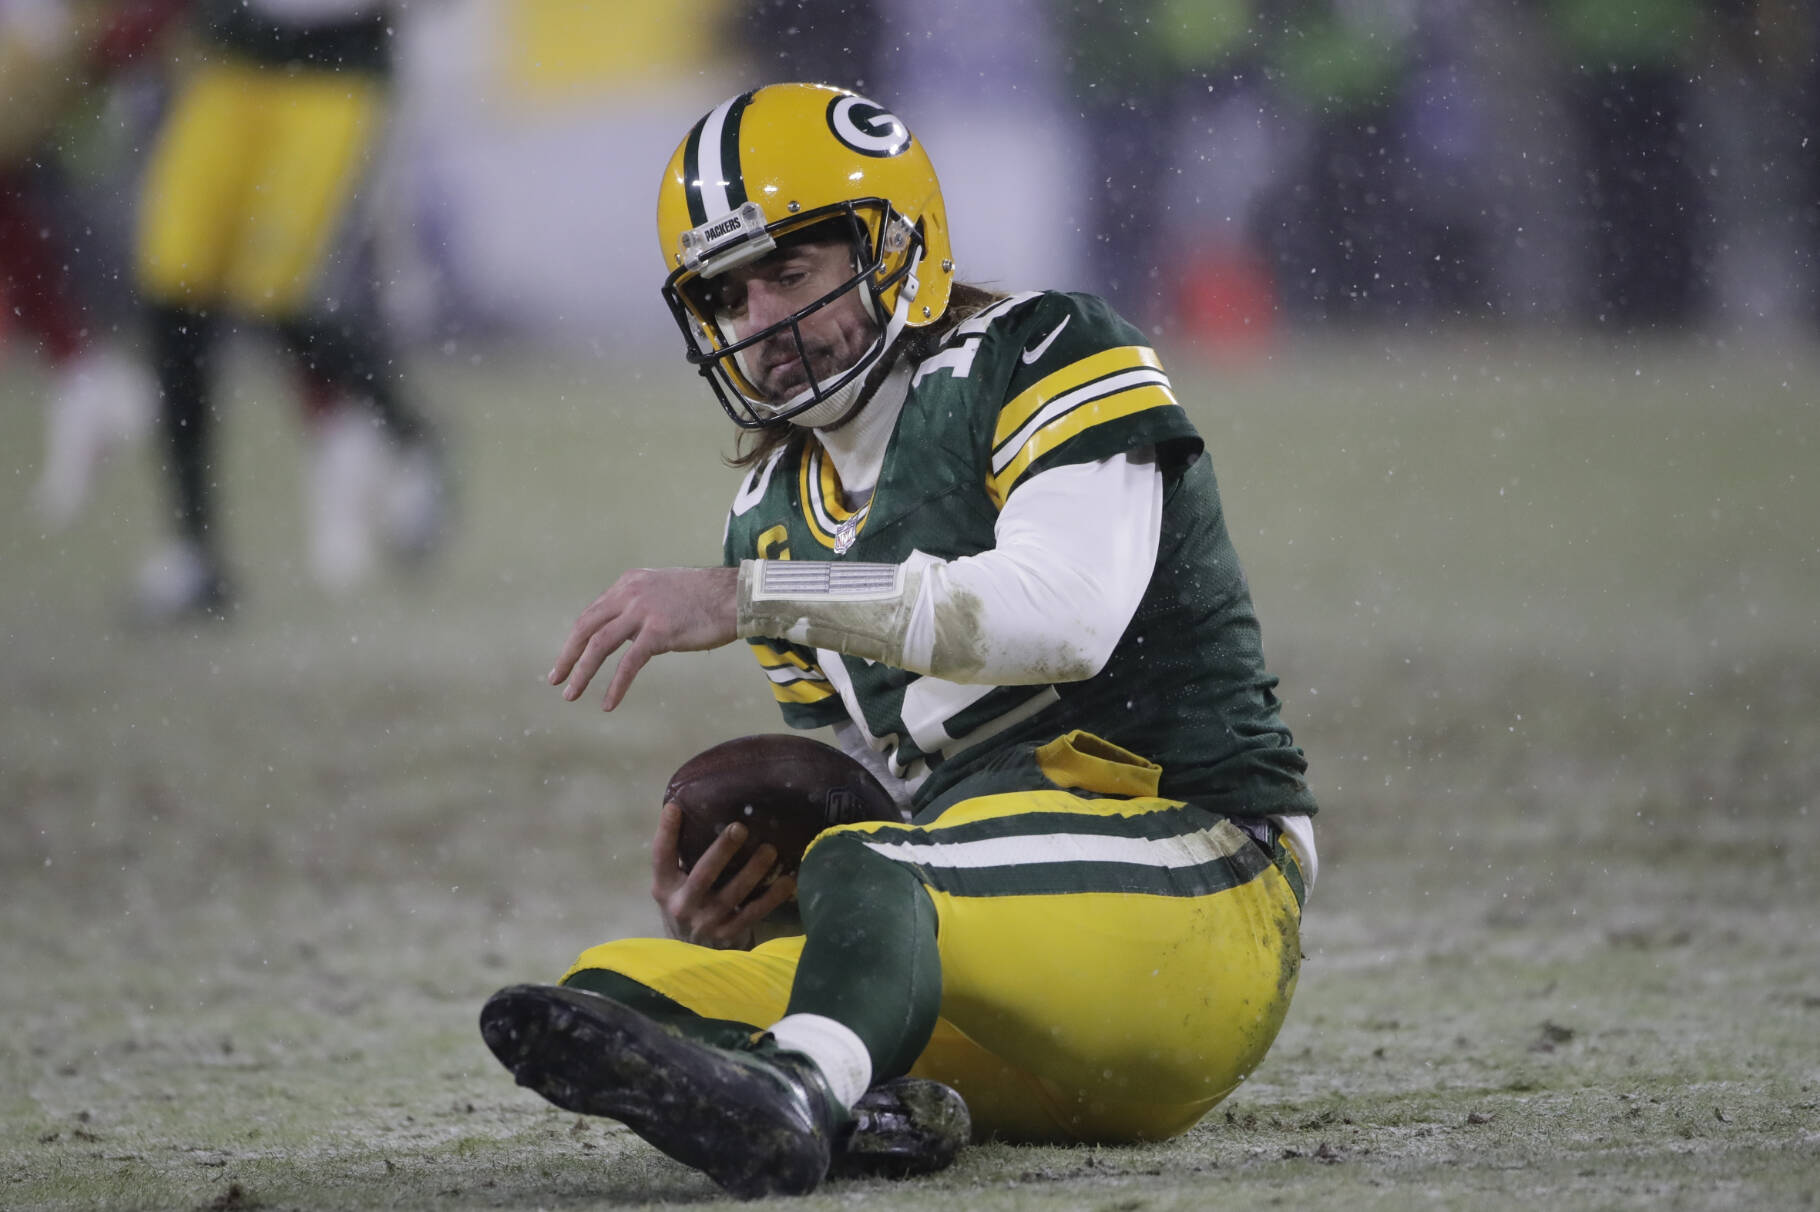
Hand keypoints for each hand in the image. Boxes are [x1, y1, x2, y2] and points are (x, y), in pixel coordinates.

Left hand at [548, 566, 737, 709]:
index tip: (568, 658)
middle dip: (568, 655)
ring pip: (600, 645)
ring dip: (582, 671)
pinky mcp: (659, 631)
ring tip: (570, 693)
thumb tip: (630, 632)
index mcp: (630, 583)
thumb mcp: (666, 592)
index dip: (578, 638)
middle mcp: (631, 593)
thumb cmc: (708, 598)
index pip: (594, 613)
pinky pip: (629, 663)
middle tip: (555, 678)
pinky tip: (608, 703)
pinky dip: (616, 685)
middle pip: (586, 627)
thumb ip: (643, 607)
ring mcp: (644, 611)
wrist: (737, 596)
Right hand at [651, 802, 796, 949]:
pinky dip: (772, 897)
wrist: (692, 955)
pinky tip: (788, 880)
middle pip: (702, 875)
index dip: (666, 832)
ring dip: (753, 871)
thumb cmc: (686, 905)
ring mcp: (707, 922)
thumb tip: (694, 808)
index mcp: (665, 887)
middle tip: (740, 828)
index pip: (661, 857)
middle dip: (721, 851)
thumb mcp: (673, 885)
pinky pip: (753, 913)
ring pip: (733, 894)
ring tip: (770, 850)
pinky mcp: (729, 935)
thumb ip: (681, 858)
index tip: (676, 807)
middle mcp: (683, 905)